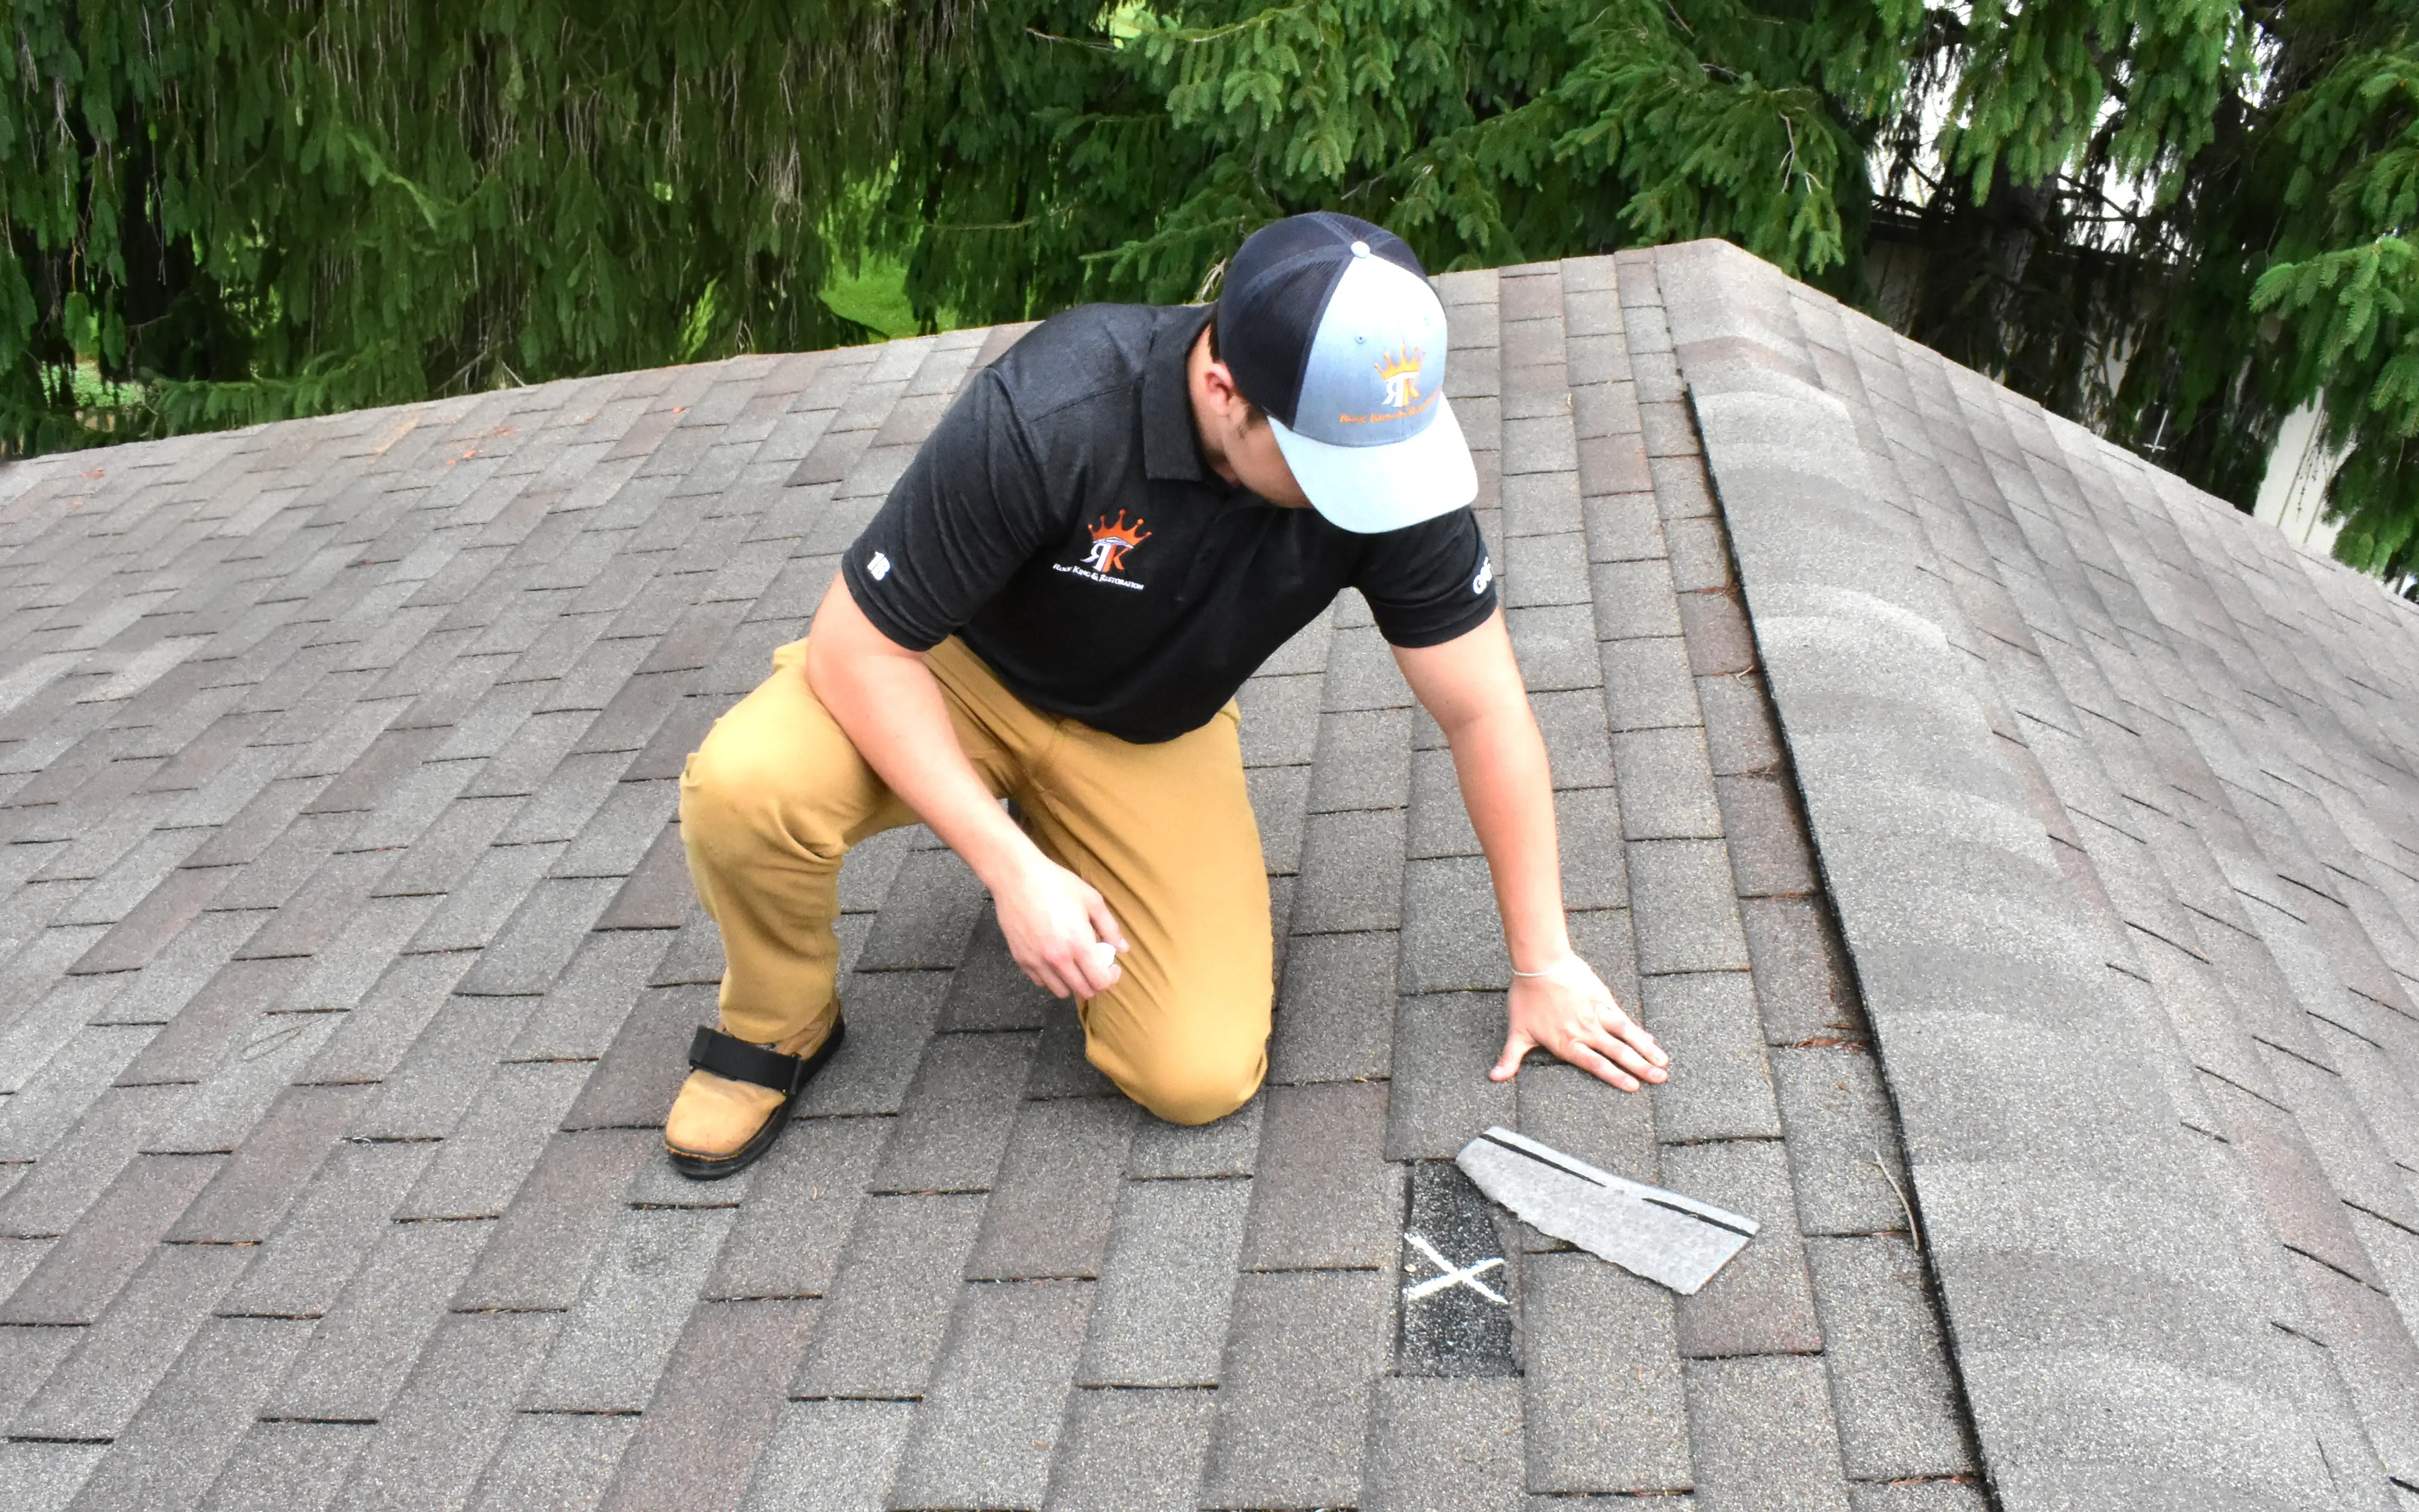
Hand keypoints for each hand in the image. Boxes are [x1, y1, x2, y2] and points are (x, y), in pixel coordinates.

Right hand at [992, 851, 1127, 999]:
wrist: (1017, 877)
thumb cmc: (1057, 884)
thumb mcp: (1092, 900)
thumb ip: (1110, 928)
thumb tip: (1123, 948)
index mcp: (1079, 945)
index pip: (1101, 982)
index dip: (1112, 978)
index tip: (1112, 966)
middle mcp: (1058, 959)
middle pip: (1083, 991)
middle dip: (1095, 982)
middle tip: (1096, 964)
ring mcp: (1037, 962)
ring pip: (1061, 991)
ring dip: (1073, 983)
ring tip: (1075, 964)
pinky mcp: (1021, 959)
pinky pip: (1041, 981)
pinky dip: (1052, 977)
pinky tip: (1055, 960)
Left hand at [1490, 958, 1668, 1090]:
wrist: (1540, 963)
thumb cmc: (1526, 997)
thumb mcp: (1516, 1031)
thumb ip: (1510, 1058)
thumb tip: (1494, 1078)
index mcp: (1566, 1043)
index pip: (1595, 1065)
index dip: (1615, 1077)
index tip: (1633, 1087)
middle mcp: (1585, 1032)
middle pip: (1618, 1053)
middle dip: (1640, 1068)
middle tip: (1659, 1080)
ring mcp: (1596, 1015)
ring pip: (1626, 1036)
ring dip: (1646, 1051)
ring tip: (1664, 1064)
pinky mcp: (1602, 999)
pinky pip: (1624, 1018)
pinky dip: (1638, 1030)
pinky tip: (1651, 1040)